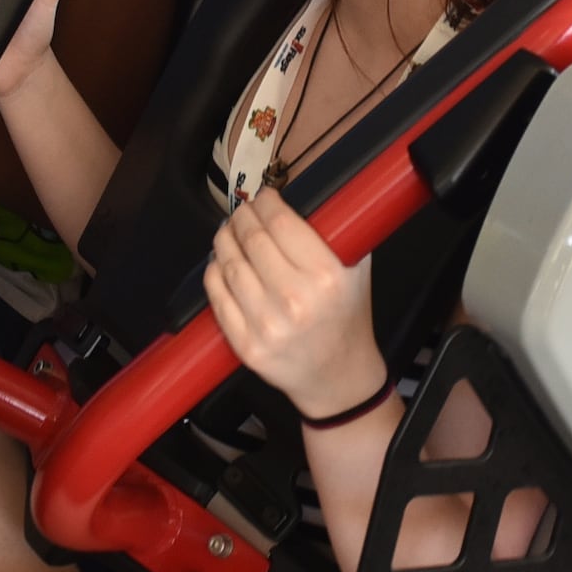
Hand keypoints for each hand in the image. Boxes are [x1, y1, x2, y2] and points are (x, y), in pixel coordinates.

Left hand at [204, 191, 384, 422]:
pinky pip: (217, 295)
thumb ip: (337, 232)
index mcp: (326, 276)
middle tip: (243, 211)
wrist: (338, 377)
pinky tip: (221, 262)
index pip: (280, 222)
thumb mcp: (357, 270)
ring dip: (224, 240)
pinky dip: (214, 272)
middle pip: (251, 238)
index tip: (264, 196)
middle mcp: (294, 300)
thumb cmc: (347, 319)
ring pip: (229, 264)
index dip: (265, 202)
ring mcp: (266, 325)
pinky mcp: (245, 345)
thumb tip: (305, 195)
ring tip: (229, 232)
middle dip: (242, 216)